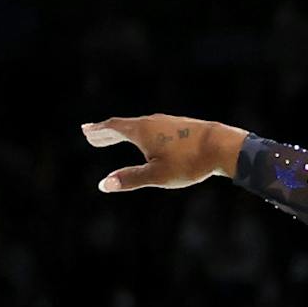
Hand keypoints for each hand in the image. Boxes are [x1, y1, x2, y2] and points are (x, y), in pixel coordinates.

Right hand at [81, 114, 237, 191]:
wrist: (222, 146)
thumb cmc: (189, 162)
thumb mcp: (157, 175)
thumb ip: (130, 179)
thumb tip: (104, 184)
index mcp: (141, 131)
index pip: (113, 128)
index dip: (98, 131)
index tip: (85, 131)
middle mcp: (152, 121)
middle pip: (124, 126)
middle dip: (107, 132)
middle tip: (92, 135)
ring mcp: (167, 122)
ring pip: (140, 127)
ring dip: (124, 132)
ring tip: (117, 137)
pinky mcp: (181, 127)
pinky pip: (154, 129)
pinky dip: (143, 134)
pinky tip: (149, 140)